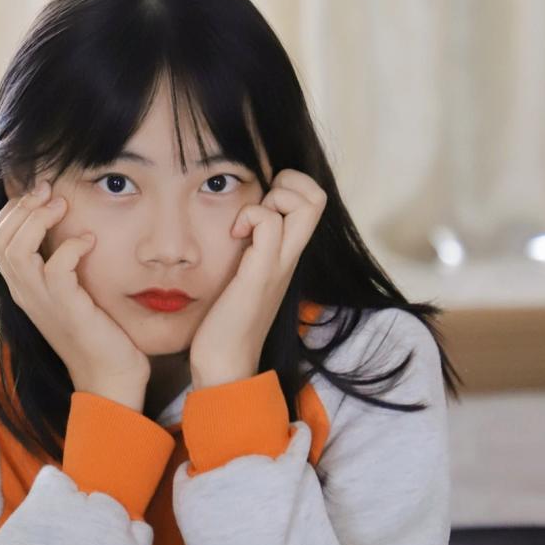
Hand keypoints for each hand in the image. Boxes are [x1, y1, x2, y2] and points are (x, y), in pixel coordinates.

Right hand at [0, 182, 150, 398]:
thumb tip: (65, 225)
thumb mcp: (70, 291)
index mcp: (21, 286)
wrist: (110, 376)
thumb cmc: (96, 331)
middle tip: (50, 190)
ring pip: (15, 250)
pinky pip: (56, 268)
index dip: (13, 209)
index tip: (41, 192)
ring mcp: (41, 302)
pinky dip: (71, 246)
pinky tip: (89, 240)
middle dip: (22, 206)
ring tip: (62, 206)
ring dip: (38, 220)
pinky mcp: (66, 308)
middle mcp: (24, 293)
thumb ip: (60, 262)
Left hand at [189, 170, 326, 386]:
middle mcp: (291, 257)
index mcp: (288, 255)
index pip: (314, 201)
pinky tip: (234, 237)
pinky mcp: (260, 274)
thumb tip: (240, 225)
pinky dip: (251, 217)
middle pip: (319, 196)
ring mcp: (279, 264)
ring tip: (245, 224)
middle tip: (259, 205)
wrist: (225, 363)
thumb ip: (251, 251)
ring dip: (270, 198)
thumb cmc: (227, 321)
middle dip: (289, 181)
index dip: (291, 186)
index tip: (260, 204)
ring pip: (305, 204)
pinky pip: (270, 225)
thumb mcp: (245, 275)